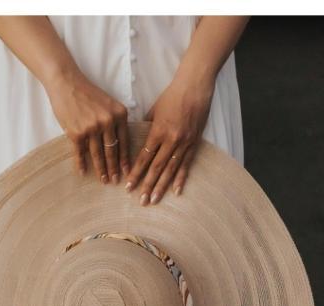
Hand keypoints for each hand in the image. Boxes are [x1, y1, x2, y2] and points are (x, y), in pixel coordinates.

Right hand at [45, 70, 129, 183]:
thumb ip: (114, 120)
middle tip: (116, 181)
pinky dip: (81, 164)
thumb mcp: (108, 103)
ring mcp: (92, 128)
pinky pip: (80, 153)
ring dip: (100, 169)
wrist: (66, 83)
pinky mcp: (76, 133)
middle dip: (114, 168)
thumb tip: (117, 143)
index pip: (125, 141)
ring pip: (98, 154)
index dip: (125, 159)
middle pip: (112, 151)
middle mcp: (108, 122)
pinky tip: (83, 173)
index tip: (127, 171)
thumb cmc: (87, 92)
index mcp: (119, 114)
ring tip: (103, 180)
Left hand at [125, 73, 215, 204]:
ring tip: (154, 200)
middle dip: (147, 186)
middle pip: (156, 168)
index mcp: (158, 131)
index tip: (128, 186)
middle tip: (140, 201)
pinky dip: (181, 179)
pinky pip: (186, 165)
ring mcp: (184, 143)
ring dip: (162, 187)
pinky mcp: (195, 143)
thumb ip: (146, 127)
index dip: (135, 173)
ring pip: (171, 170)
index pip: (144, 158)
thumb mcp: (153, 110)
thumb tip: (139, 140)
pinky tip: (176, 191)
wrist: (195, 87)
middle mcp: (171, 140)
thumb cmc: (172, 96)